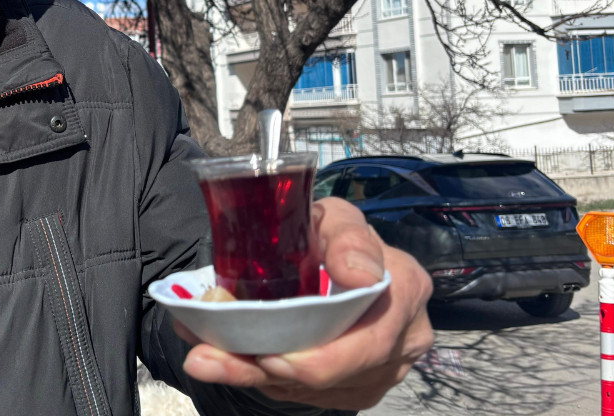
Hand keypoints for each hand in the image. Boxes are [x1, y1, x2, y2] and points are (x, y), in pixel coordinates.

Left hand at [174, 197, 433, 410]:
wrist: (331, 256)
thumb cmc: (331, 234)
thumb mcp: (336, 219)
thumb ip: (347, 239)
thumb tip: (358, 274)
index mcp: (407, 289)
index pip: (372, 340)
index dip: (321, 359)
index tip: (269, 357)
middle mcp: (404, 338)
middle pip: (340, 375)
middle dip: (270, 372)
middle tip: (211, 361)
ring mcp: (383, 369)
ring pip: (318, 390)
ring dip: (256, 377)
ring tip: (206, 360)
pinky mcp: (356, 385)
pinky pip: (310, 393)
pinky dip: (267, 381)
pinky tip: (232, 362)